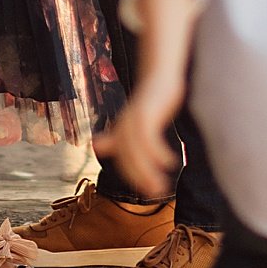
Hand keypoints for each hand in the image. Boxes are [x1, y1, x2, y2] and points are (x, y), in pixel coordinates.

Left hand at [93, 85, 182, 201]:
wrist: (160, 73)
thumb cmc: (149, 99)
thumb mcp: (133, 119)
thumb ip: (116, 135)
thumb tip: (96, 146)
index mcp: (122, 130)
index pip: (124, 160)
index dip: (134, 177)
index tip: (149, 192)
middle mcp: (125, 126)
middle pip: (128, 159)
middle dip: (140, 178)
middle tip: (155, 194)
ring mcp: (134, 119)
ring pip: (137, 152)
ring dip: (149, 171)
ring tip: (162, 185)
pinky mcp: (146, 113)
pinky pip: (148, 140)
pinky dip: (158, 154)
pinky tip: (170, 163)